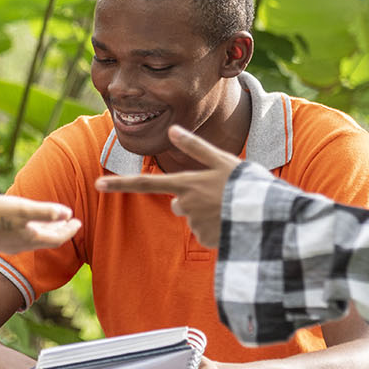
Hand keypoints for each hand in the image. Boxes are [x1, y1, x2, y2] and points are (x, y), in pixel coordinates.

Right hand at [0, 195, 79, 254]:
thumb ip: (45, 212)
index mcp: (31, 238)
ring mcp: (10, 244)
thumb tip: (67, 213)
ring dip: (48, 230)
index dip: (70, 230)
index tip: (79, 222)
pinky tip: (29, 222)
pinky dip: (34, 229)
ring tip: (55, 220)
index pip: (58, 238)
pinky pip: (24, 237)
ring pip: (36, 239)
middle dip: (62, 230)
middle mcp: (23, 245)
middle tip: (72, 222)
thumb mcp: (21, 209)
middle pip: (48, 239)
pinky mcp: (0, 240)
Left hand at [94, 126, 238, 246]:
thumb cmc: (247, 184)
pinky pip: (206, 231)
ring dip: (209, 212)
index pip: (146, 183)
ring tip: (232, 206)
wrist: (270, 217)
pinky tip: (233, 221)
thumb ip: (195, 147)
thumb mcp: (223, 160)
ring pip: (194, 216)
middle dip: (192, 198)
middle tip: (220, 193)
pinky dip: (217, 227)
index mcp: (185, 183)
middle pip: (178, 202)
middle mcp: (185, 205)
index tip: (97, 185)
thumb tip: (172, 129)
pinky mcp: (206, 240)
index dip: (120, 184)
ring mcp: (195, 225)